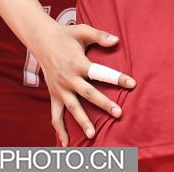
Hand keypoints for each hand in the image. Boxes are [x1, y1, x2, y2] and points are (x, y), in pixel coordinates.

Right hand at [34, 22, 135, 145]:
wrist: (42, 40)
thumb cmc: (66, 35)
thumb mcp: (83, 31)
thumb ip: (100, 36)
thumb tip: (116, 41)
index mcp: (78, 63)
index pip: (100, 72)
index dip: (117, 78)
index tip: (132, 84)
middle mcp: (68, 78)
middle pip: (88, 94)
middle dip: (104, 104)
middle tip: (119, 113)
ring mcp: (60, 89)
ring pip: (72, 108)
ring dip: (82, 121)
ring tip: (93, 135)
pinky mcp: (53, 95)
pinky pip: (55, 115)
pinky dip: (59, 130)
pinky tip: (66, 143)